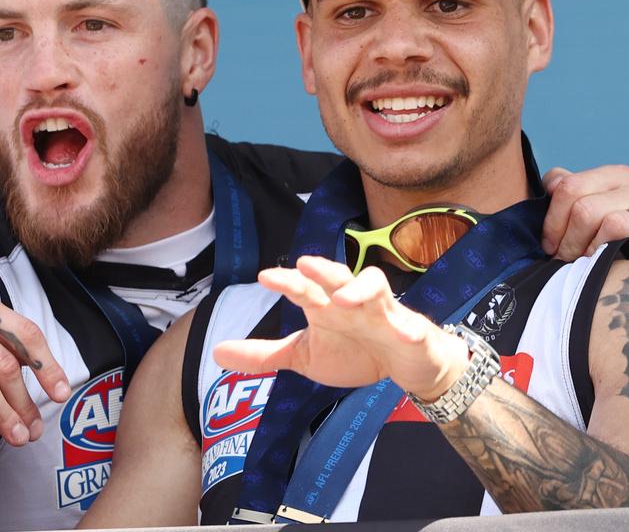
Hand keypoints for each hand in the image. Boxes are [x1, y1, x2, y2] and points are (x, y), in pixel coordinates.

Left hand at [214, 257, 468, 399]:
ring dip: (360, 289)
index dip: (286, 281)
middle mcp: (352, 302)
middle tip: (305, 265)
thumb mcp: (304, 357)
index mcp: (325, 305)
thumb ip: (264, 355)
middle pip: (338, 277)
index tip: (264, 277)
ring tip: (343, 299)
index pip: (303, 288)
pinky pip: (413, 326)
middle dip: (323, 270)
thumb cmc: (354, 352)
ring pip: (374, 289)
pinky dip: (408, 328)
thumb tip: (216, 353)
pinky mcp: (412, 332)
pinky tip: (403, 334)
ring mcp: (384, 313)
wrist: (407, 364)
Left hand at [542, 166, 628, 294]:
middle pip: (586, 209)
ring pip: (614, 224)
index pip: (569, 187)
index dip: (552, 221)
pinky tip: (620, 268)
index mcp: (619, 176)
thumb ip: (567, 192)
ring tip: (587, 266)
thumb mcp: (591, 210)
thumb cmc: (615, 241)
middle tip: (565, 260)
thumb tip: (551, 185)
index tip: (550, 244)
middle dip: (568, 241)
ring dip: (593, 252)